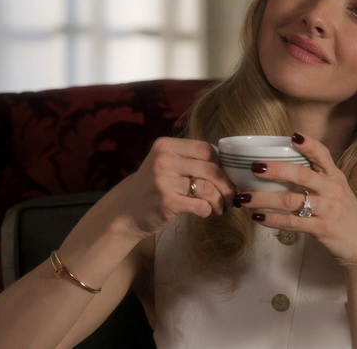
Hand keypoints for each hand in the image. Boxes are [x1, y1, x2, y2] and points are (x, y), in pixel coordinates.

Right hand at [105, 137, 235, 239]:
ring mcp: (163, 181)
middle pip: (211, 168)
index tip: (227, 176)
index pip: (205, 149)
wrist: (125, 211)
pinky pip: (200, 205)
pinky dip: (208, 210)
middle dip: (226, 185)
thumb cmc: (153, 186)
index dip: (222, 164)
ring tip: (221, 207)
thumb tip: (228, 166)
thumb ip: (190, 160)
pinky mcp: (166, 202)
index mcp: (165, 145)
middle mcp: (163, 160)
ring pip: (208, 188)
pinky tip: (206, 212)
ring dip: (220, 200)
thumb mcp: (166, 164)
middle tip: (231, 195)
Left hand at [235, 133, 356, 269]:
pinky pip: (293, 222)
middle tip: (254, 167)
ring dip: (265, 199)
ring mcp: (329, 209)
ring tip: (244, 198)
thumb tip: (282, 169)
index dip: (309, 145)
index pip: (323, 155)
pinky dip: (273, 219)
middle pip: (302, 175)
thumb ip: (317, 180)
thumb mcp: (336, 192)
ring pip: (292, 200)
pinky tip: (259, 218)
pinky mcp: (323, 229)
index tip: (293, 136)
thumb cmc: (344, 217)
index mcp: (335, 177)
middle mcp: (333, 190)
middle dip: (276, 170)